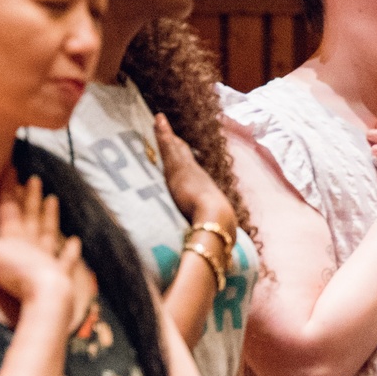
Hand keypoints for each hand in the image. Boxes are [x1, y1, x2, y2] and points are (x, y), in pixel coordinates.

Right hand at [0, 176, 91, 327]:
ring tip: (54, 199)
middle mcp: (32, 242)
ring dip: (50, 216)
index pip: (9, 206)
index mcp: (12, 235)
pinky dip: (71, 252)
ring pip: (49, 232)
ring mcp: (47, 257)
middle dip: (31, 197)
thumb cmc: (11, 272)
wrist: (43, 292)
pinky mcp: (59, 275)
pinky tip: (77, 243)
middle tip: (36, 179)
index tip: (12, 168)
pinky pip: (65, 260)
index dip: (8, 187)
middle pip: (31, 215)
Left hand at [156, 113, 233, 236]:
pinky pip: (168, 145)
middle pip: (186, 157)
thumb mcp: (211, 234)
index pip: (195, 175)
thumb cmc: (215, 231)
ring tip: (160, 121)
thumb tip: (219, 255)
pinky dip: (163, 132)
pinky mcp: (177, 166)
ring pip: (176, 148)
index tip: (184, 157)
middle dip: (178, 146)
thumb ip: (209, 238)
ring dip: (168, 134)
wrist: (216, 221)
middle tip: (171, 134)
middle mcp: (199, 176)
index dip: (188, 165)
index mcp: (205, 191)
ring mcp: (188, 170)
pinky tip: (157, 119)